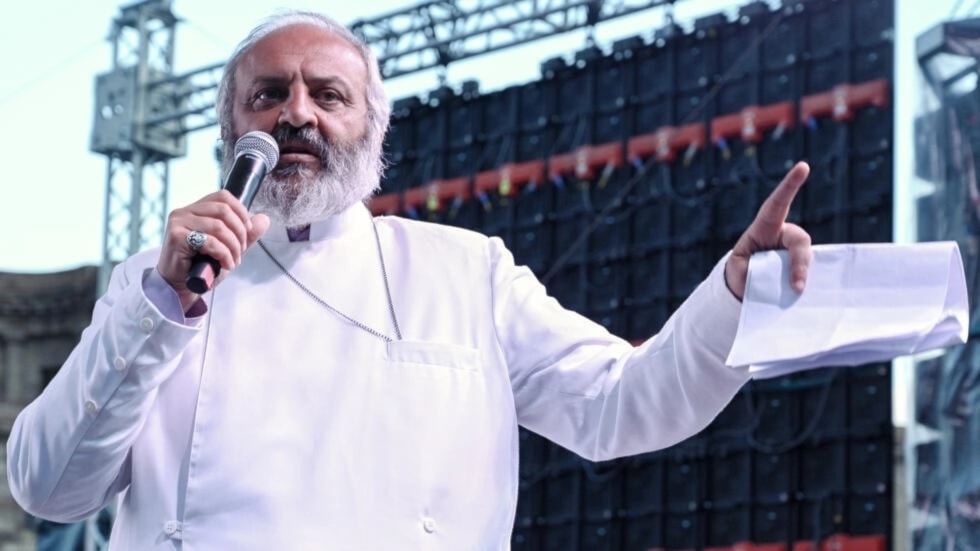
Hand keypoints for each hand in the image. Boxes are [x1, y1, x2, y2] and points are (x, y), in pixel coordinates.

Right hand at [156, 190, 269, 310]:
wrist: (180, 287)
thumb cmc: (201, 267)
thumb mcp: (229, 248)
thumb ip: (245, 234)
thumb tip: (264, 219)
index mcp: (196, 209)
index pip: (223, 196)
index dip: (241, 212)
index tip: (248, 231)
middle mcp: (184, 212)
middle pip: (224, 210)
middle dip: (240, 233)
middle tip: (242, 251)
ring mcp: (178, 223)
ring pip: (219, 227)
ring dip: (233, 247)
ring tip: (234, 261)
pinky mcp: (177, 237)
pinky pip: (210, 241)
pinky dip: (224, 254)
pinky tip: (225, 265)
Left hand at [724, 161, 811, 299]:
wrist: (744, 286)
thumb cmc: (741, 270)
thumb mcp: (742, 268)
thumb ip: (758, 269)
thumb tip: (785, 280)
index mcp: (765, 227)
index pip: (777, 203)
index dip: (790, 185)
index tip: (804, 166)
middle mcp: (784, 235)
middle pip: (800, 240)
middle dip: (799, 261)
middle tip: (797, 286)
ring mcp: (795, 250)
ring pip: (807, 257)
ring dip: (802, 273)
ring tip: (795, 291)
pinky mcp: (803, 265)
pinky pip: (811, 272)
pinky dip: (807, 281)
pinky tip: (803, 294)